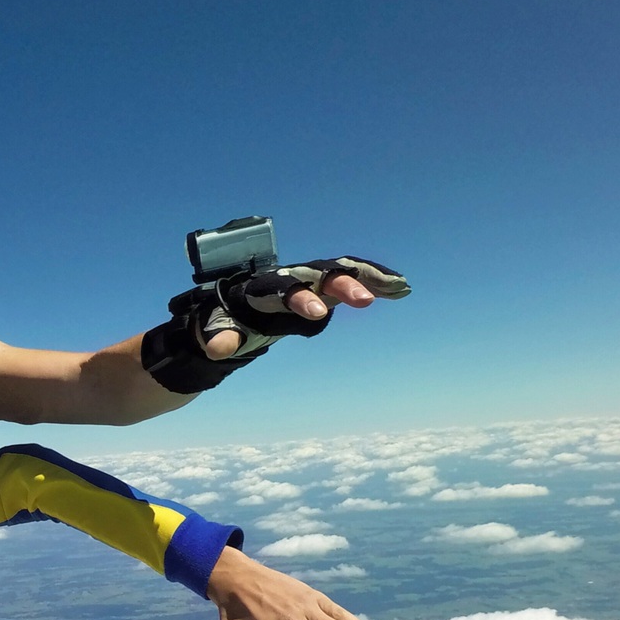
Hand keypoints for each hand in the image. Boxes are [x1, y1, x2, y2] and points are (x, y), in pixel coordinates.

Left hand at [203, 256, 410, 360]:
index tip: (318, 314)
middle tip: (365, 301)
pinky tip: (402, 288)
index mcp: (265, 288)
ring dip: (368, 276)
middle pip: (318, 273)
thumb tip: (218, 350)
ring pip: (340, 269)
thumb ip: (221, 336)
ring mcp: (310, 278)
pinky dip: (375, 280)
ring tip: (399, 286)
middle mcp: (291, 276)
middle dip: (341, 284)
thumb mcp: (221, 329)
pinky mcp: (325, 284)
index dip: (299, 299)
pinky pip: (352, 276)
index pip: (283, 289)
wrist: (236, 303)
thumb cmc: (229, 318)